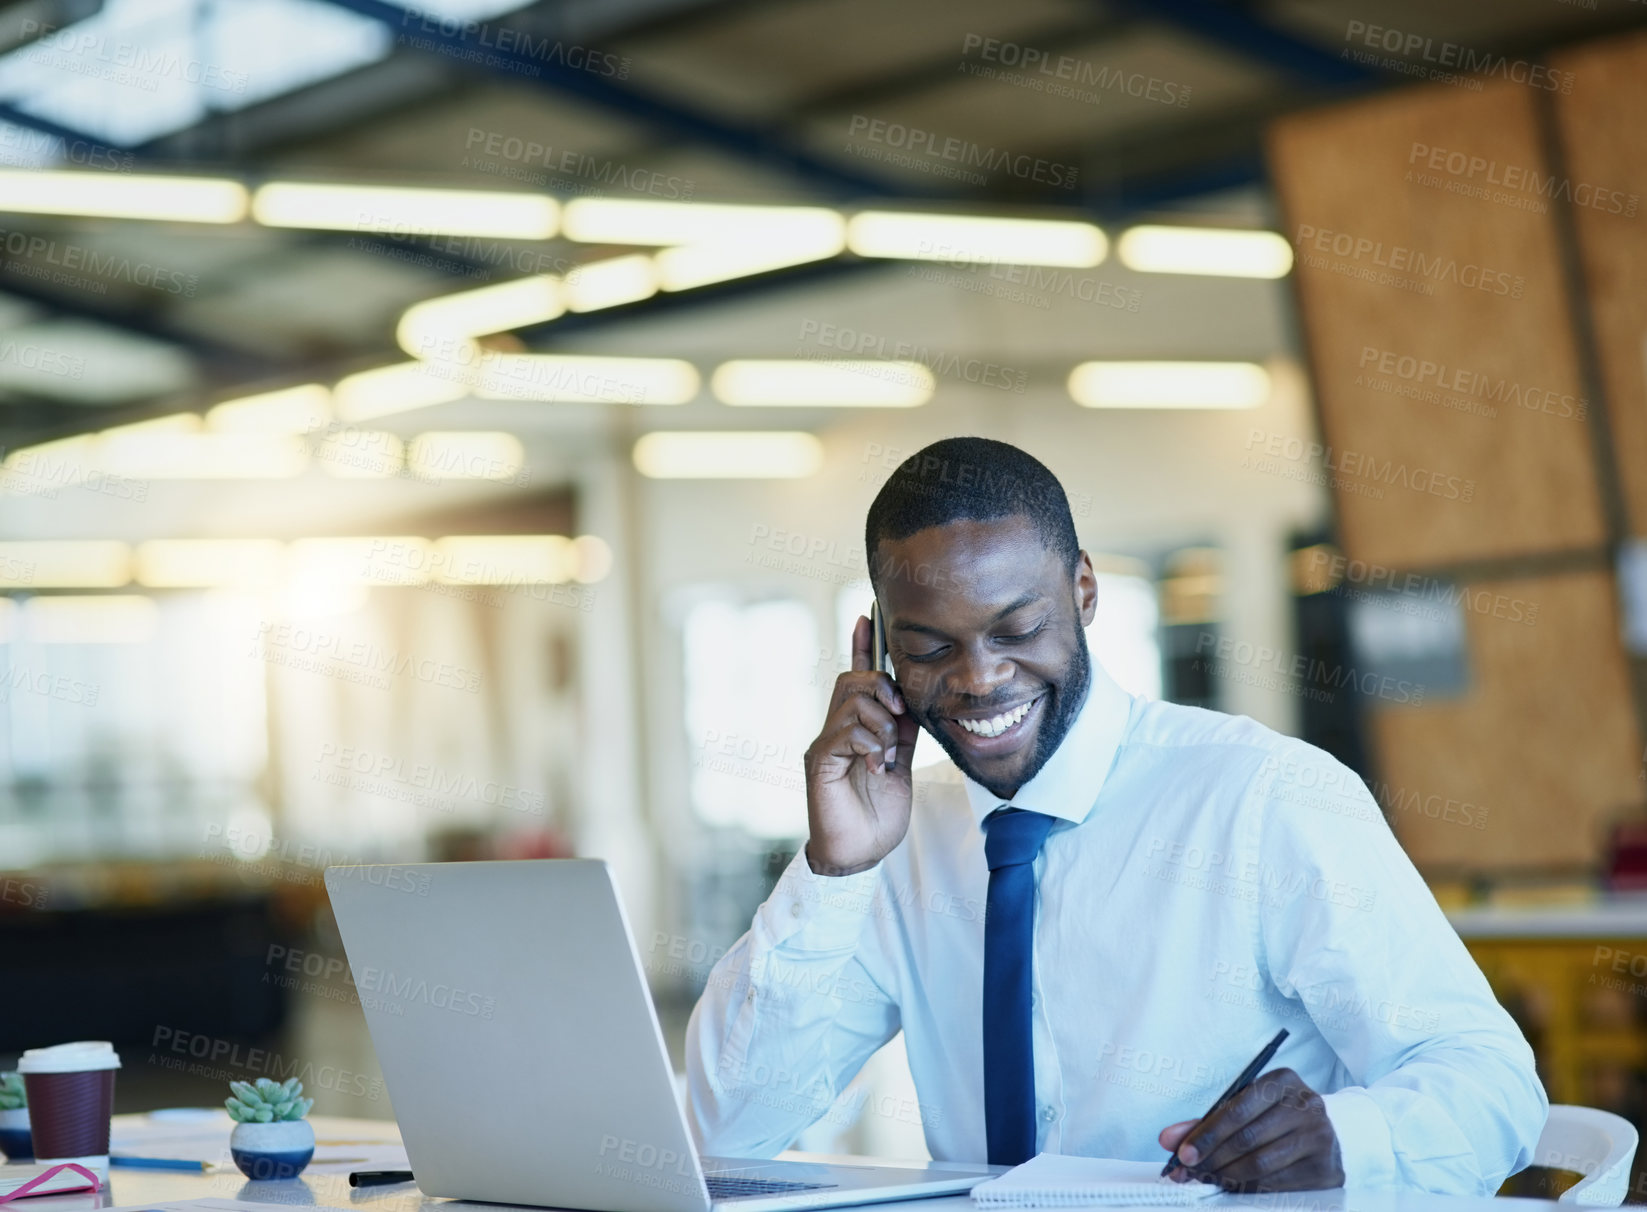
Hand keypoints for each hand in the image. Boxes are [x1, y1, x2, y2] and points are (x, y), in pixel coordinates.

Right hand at [802, 615, 920, 875]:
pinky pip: (847, 730)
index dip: (862, 646)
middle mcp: (835, 730)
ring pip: (853, 700)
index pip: (857, 678)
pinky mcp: (820, 760)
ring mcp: (825, 743)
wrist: (859, 854)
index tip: (869, 615)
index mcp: (857, 728)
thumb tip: (912, 703)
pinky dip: (870, 744)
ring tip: (886, 753)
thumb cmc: (876, 815)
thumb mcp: (901, 765)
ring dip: (881, 722)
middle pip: (853, 679)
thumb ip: (903, 733)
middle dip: (883, 688)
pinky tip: (877, 766)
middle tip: (900, 718)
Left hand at [1157, 1068, 1343, 1192]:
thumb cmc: (1274, 1115)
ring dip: (1227, 1176)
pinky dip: (1249, 1188)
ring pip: (1262, 1164)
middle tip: (1190, 1172)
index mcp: (1282, 1080)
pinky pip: (1278, 1184)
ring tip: (1208, 1179)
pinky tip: (1233, 1186)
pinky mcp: (1326, 1169)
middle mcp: (1307, 1105)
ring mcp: (1320, 1138)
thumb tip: (1168, 1139)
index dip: (1207, 1134)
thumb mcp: (1245, 1106)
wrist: (1326, 1130)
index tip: (1183, 1153)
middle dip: (1212, 1159)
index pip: (1237, 1108)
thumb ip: (1207, 1121)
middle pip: (1248, 1139)